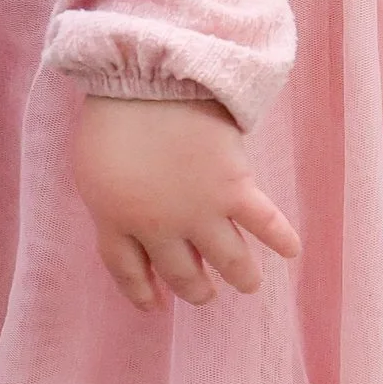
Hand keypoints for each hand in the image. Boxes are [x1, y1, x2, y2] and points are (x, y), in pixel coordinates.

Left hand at [71, 93, 300, 310]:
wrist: (146, 79)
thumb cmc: (111, 116)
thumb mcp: (90, 170)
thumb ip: (109, 204)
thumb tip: (126, 223)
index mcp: (117, 221)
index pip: (127, 271)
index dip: (141, 292)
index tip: (155, 305)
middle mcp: (161, 228)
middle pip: (182, 273)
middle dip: (196, 289)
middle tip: (205, 294)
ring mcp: (201, 211)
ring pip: (228, 260)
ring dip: (242, 276)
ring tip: (249, 283)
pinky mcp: (235, 187)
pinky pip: (264, 223)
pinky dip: (281, 239)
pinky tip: (292, 251)